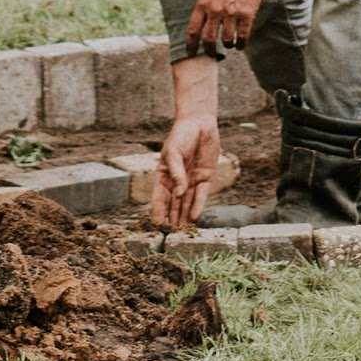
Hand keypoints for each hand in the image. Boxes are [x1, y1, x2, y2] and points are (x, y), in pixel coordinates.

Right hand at [152, 109, 221, 232]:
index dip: (157, 212)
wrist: (200, 123)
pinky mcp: (204, 178)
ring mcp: (191, 181)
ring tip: (183, 234)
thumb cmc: (181, 135)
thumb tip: (178, 194)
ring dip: (185, 217)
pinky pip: (201, 195)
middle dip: (172, 220)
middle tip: (171, 237)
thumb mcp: (173, 152)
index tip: (156, 226)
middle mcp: (176, 181)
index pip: (159, 198)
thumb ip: (176, 173)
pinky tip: (195, 217)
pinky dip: (198, 206)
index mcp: (163, 175)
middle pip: (173, 205)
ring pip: (187, 203)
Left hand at [185, 0, 272, 50]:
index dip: (191, 45)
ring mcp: (232, 12)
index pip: (193, 30)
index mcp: (203, 2)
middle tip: (211, 54)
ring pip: (226, 40)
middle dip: (208, 50)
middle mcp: (215, 9)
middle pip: (208, 39)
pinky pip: (242, 37)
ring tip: (229, 44)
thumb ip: (205, 5)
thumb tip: (202, 24)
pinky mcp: (247, 14)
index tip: (190, 54)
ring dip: (227, 46)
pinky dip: (240, 44)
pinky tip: (240, 44)